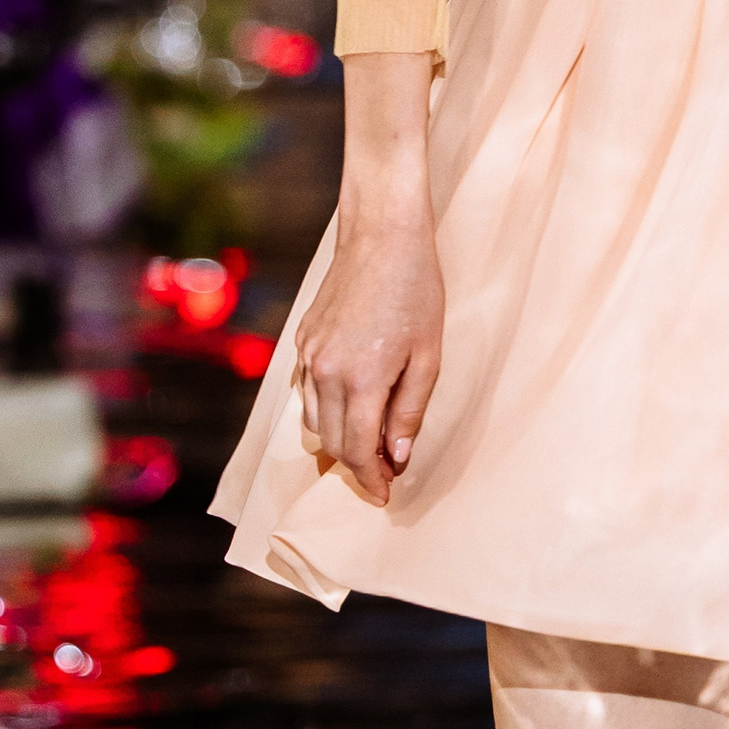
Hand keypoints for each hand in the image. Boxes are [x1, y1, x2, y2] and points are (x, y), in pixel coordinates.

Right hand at [296, 187, 442, 504]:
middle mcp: (324, 372)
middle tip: (384, 471)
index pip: (357, 451)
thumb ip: (409, 411)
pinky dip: (322, 409)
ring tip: (369, 440)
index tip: (385, 495)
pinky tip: (349, 403)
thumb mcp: (427, 355)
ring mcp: (308, 356)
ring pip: (311, 422)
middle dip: (356, 464)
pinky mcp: (302, 339)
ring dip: (337, 439)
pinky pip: (304, 392)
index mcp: (359, 379)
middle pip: (331, 443)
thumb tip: (396, 457)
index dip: (371, 480)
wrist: (381, 234)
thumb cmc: (415, 290)